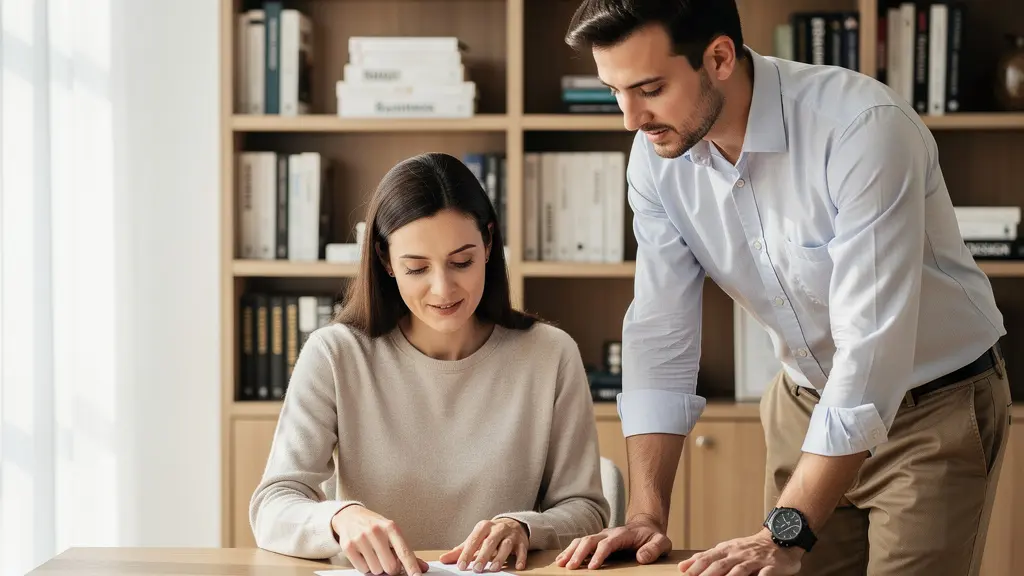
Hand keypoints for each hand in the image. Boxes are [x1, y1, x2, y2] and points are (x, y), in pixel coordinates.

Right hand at [331, 505, 428, 575]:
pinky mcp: (348, 546)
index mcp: (390, 527)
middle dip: (390, 568)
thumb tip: (421, 567)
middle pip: (390, 566)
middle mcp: (376, 531)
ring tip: (373, 554)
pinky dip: (365, 566)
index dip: (411, 566)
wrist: (350, 516)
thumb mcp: (391, 532)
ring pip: (376, 570)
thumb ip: (405, 550)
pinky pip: (362, 569)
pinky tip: (363, 554)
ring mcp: (361, 538)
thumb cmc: (374, 525)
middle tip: (386, 559)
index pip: (403, 551)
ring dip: (376, 567)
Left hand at [439, 519, 528, 571]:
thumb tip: (443, 559)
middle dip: (483, 556)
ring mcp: (511, 534)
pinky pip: (522, 549)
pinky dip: (521, 558)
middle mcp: (498, 528)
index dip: (467, 553)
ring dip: (500, 557)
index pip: (474, 539)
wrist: (513, 524)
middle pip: (490, 542)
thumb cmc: (490, 535)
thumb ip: (461, 550)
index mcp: (484, 526)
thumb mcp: (476, 539)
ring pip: (506, 545)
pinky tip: (518, 567)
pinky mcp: (522, 541)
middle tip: (477, 569)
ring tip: (494, 569)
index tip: (461, 565)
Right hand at [555, 513, 671, 569]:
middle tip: (571, 567)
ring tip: (561, 564)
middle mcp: (608, 533)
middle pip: (590, 540)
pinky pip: (581, 543)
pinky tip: (561, 559)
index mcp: (622, 534)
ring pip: (582, 540)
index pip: (607, 543)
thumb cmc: (652, 537)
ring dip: (571, 551)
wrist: (646, 526)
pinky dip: (570, 550)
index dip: (599, 554)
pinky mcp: (597, 540)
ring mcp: (601, 535)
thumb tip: (641, 557)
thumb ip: (653, 549)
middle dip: (579, 553)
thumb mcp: (661, 542)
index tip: (593, 567)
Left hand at [677, 529, 801, 575]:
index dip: (696, 567)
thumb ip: (706, 558)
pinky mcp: (771, 566)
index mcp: (727, 550)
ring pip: (740, 570)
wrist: (780, 537)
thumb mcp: (726, 549)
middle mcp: (739, 554)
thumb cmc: (750, 548)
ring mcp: (755, 560)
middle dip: (708, 574)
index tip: (685, 574)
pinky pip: (764, 574)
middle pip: (721, 565)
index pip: (708, 558)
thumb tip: (683, 566)